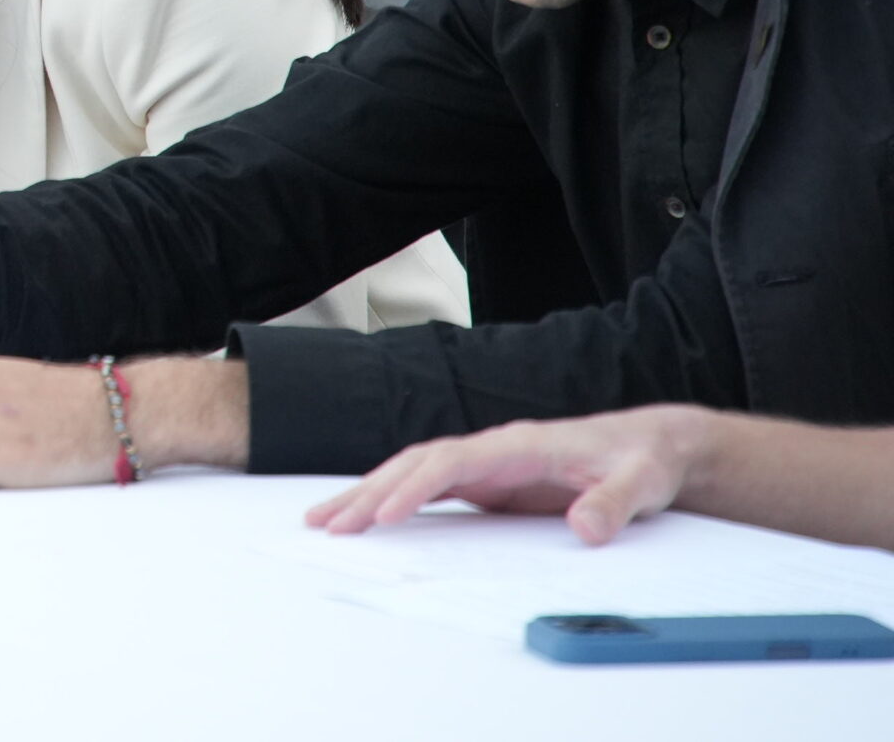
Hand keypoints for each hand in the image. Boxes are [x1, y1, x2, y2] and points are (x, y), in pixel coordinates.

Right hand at [306, 405, 707, 544]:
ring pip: (412, 473)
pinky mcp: (487, 483)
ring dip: (368, 495)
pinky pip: (428, 488)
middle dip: (369, 492)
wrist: (649, 446)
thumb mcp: (642, 482)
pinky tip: (366, 517)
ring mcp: (486, 466)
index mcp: (519, 445)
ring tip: (325, 520)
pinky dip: (391, 500)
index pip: (452, 463)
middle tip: (328, 524)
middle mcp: (493, 450)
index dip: (415, 488)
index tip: (385, 517)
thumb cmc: (643, 462)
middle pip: (416, 464)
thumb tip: (586, 529)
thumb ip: (614, 503)